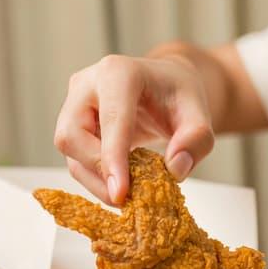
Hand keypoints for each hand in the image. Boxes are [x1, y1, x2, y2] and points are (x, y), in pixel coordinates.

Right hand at [54, 53, 214, 204]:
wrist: (163, 86)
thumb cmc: (177, 95)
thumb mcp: (199, 114)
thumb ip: (196, 140)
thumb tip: (176, 168)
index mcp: (119, 72)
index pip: (111, 119)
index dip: (112, 159)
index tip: (121, 193)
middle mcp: (87, 83)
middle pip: (72, 136)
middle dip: (97, 172)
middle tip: (127, 196)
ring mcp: (73, 102)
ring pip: (68, 151)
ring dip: (94, 180)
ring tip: (126, 194)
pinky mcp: (71, 122)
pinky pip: (74, 157)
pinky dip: (94, 177)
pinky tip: (119, 183)